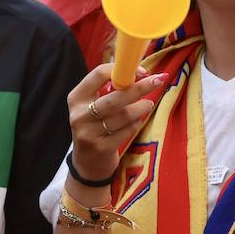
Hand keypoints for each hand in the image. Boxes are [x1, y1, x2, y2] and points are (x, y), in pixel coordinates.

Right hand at [67, 63, 165, 182]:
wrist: (87, 162)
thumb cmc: (96, 125)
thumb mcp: (93, 105)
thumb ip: (109, 88)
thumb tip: (138, 71)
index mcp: (76, 97)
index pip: (98, 74)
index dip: (122, 70)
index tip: (142, 71)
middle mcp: (79, 114)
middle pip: (115, 97)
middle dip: (139, 88)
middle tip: (158, 81)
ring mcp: (89, 133)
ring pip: (124, 115)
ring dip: (141, 108)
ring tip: (148, 104)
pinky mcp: (101, 148)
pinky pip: (126, 131)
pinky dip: (135, 124)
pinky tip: (136, 122)